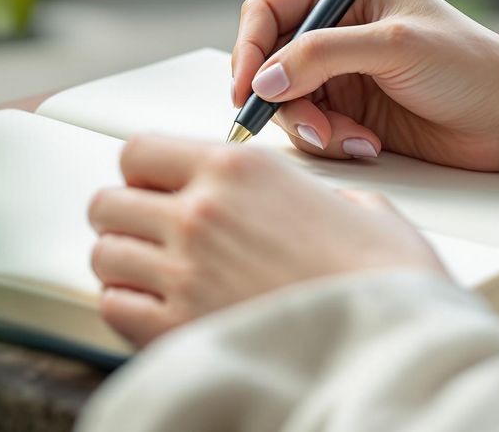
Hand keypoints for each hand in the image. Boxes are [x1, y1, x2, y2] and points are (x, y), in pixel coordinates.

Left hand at [88, 134, 447, 346]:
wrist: (396, 348)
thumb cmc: (388, 281)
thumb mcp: (359, 209)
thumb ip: (311, 195)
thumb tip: (314, 208)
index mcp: (239, 169)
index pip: (138, 149)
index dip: (144, 171)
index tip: (158, 188)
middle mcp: (201, 212)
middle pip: (107, 201)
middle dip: (125, 218)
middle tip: (153, 236)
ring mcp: (184, 271)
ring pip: (103, 253)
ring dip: (124, 265)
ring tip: (156, 278)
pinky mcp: (177, 330)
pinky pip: (112, 306)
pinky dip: (126, 308)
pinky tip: (157, 312)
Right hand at [233, 0, 498, 177]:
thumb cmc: (468, 66)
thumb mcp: (392, 46)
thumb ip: (322, 55)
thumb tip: (263, 80)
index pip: (268, 11)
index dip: (249, 48)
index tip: (247, 88)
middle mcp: (337, 27)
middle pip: (269, 63)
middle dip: (285, 99)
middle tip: (313, 128)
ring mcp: (342, 73)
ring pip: (288, 103)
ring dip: (312, 127)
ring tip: (353, 139)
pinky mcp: (352, 113)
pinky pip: (313, 131)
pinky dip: (331, 142)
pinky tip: (368, 145)